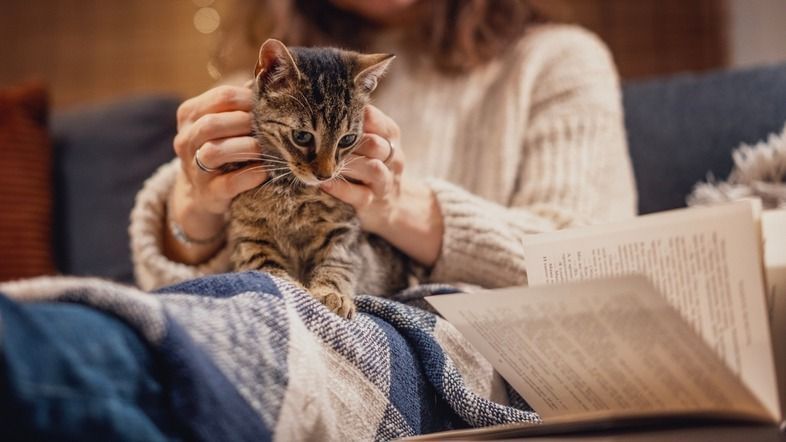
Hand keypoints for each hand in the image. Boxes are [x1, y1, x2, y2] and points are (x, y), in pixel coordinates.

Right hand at [173, 84, 267, 215]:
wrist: (202, 192)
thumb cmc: (222, 147)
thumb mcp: (223, 122)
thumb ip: (240, 102)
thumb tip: (268, 79)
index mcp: (190, 114)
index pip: (221, 97)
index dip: (250, 99)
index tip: (269, 106)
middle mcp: (186, 139)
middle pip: (213, 123)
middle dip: (247, 123)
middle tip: (271, 128)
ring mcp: (194, 168)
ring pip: (215, 151)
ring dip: (247, 147)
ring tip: (267, 148)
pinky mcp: (208, 193)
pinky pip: (229, 183)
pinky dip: (250, 175)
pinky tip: (265, 171)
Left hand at [320, 105, 443, 265]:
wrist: (393, 203)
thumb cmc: (370, 162)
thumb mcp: (371, 138)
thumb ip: (353, 122)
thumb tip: (318, 95)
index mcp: (390, 134)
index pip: (373, 118)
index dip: (348, 116)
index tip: (326, 115)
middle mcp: (392, 156)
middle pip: (373, 143)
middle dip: (346, 142)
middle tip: (321, 141)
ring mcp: (385, 181)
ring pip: (372, 168)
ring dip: (346, 164)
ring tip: (324, 162)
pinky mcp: (373, 204)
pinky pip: (359, 195)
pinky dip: (340, 188)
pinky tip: (324, 182)